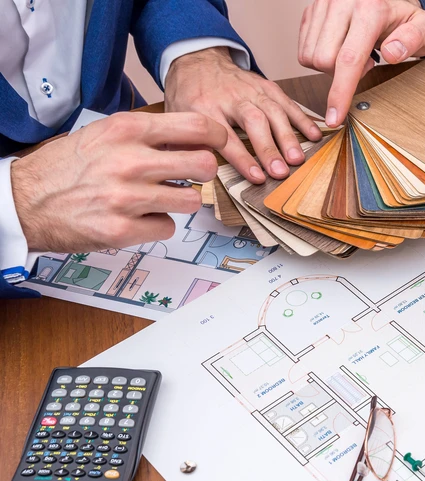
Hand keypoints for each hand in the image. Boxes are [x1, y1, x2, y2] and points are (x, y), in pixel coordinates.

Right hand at [11, 112, 226, 251]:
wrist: (24, 201)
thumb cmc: (67, 167)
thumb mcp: (105, 134)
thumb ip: (148, 135)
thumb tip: (195, 139)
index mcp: (127, 130)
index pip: (197, 126)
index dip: (219, 137)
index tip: (221, 144)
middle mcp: (130, 161)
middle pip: (204, 165)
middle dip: (203, 172)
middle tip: (190, 176)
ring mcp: (128, 198)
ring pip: (191, 201)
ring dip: (180, 202)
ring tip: (156, 198)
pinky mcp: (123, 230)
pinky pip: (168, 228)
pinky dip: (157, 225)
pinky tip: (136, 218)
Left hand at [164, 47, 322, 182]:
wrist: (197, 61)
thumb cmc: (189, 96)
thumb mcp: (177, 119)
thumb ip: (186, 144)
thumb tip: (197, 171)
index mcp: (205, 108)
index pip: (226, 137)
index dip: (242, 158)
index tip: (257, 176)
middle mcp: (231, 98)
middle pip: (253, 121)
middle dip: (269, 147)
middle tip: (281, 171)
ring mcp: (251, 90)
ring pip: (273, 112)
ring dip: (288, 137)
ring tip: (298, 159)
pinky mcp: (266, 86)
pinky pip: (287, 102)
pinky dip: (302, 119)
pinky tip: (314, 135)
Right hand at [298, 0, 424, 125]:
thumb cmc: (408, 17)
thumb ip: (414, 39)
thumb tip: (392, 53)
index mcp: (370, 8)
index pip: (348, 59)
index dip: (340, 93)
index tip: (335, 118)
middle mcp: (342, 2)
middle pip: (324, 60)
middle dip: (342, 75)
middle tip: (368, 62)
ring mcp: (323, 3)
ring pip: (310, 56)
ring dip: (330, 66)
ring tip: (355, 53)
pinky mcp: (312, 9)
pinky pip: (303, 48)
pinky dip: (319, 57)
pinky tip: (341, 47)